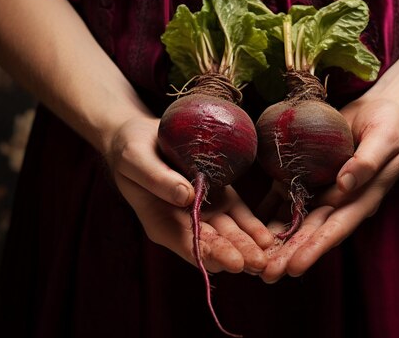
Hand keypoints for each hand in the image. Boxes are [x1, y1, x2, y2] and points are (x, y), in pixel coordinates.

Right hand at [105, 116, 273, 273]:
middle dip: (236, 255)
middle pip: (213, 244)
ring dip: (248, 246)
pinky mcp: (220, 196)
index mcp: (161, 222)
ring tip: (268, 258)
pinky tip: (267, 237)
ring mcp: (205, 211)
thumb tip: (186, 196)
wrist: (144, 135)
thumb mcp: (135, 159)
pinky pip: (238, 214)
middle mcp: (185, 223)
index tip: (231, 262)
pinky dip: (252, 225)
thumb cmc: (131, 148)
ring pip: (229, 233)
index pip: (188, 245)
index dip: (210, 255)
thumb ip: (157, 178)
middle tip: (258, 264)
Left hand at [260, 96, 398, 282]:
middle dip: (289, 253)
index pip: (336, 228)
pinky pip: (286, 196)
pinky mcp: (307, 175)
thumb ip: (368, 161)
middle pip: (312, 231)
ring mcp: (322, 189)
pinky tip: (249, 225)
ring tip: (254, 257)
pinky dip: (270, 211)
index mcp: (362, 197)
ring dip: (276, 240)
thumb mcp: (386, 138)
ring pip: (296, 219)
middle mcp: (340, 200)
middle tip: (265, 274)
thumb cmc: (390, 124)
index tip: (295, 267)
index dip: (315, 248)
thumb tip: (345, 184)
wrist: (380, 110)